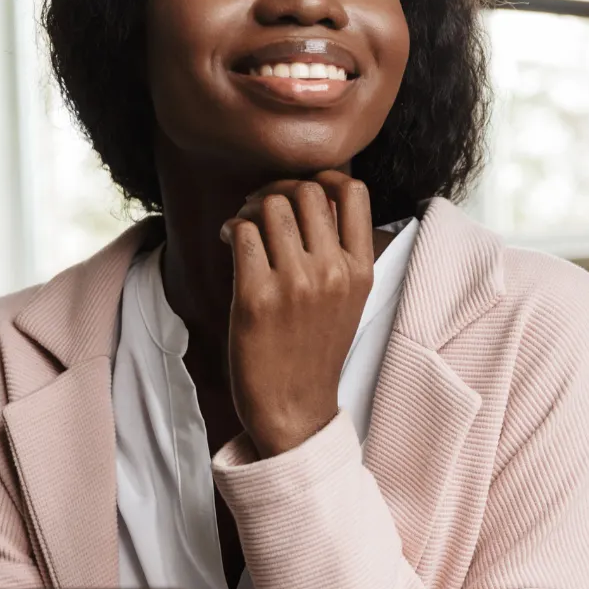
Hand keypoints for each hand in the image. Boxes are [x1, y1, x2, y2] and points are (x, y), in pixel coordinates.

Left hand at [219, 171, 374, 458]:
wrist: (295, 410)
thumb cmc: (314, 350)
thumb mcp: (347, 299)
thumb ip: (338, 251)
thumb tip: (311, 197)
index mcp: (360, 269)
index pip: (353, 191)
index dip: (323, 177)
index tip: (301, 189)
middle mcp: (333, 272)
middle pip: (306, 190)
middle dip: (278, 189)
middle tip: (261, 208)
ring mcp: (296, 284)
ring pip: (271, 206)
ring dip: (250, 208)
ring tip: (242, 227)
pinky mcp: (258, 297)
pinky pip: (241, 233)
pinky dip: (230, 228)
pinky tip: (228, 241)